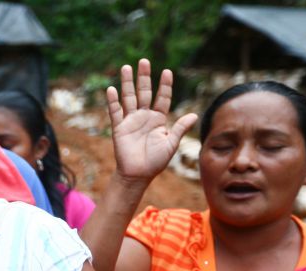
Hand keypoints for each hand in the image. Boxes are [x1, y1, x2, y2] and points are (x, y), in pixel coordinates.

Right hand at [107, 59, 197, 184]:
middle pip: (144, 92)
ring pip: (129, 97)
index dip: (165, 85)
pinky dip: (113, 101)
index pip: (162, 98)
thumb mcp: (171, 144)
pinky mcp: (119, 128)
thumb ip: (180, 128)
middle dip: (144, 77)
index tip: (167, 72)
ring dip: (127, 83)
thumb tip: (194, 115)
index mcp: (158, 119)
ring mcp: (131, 121)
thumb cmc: (156, 161)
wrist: (138, 174)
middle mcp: (144, 116)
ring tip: (126, 68)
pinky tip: (111, 89)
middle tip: (143, 61)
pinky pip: (116, 112)